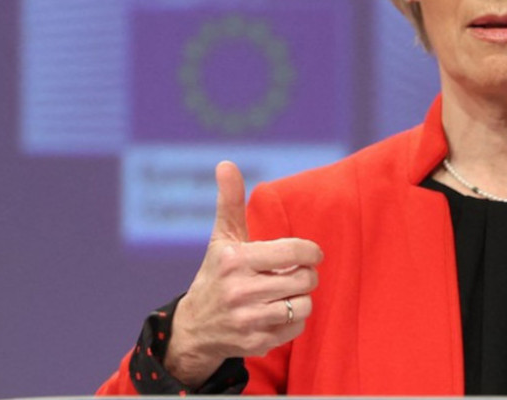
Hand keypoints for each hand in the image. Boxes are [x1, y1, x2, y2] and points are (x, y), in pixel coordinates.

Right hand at [165, 161, 322, 386]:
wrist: (194, 329)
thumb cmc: (216, 275)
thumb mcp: (221, 239)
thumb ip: (229, 201)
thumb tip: (226, 163)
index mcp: (235, 261)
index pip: (295, 251)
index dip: (311, 251)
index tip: (312, 253)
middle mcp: (239, 291)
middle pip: (304, 279)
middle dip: (306, 275)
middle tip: (297, 274)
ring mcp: (247, 320)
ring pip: (304, 304)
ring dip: (301, 297)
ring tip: (286, 292)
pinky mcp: (255, 343)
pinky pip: (297, 327)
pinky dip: (293, 320)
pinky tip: (277, 312)